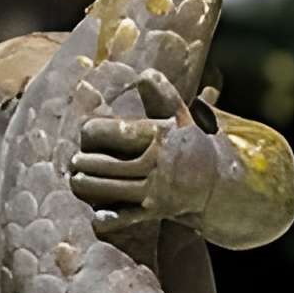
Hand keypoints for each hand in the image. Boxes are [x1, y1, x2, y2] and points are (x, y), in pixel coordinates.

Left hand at [72, 66, 223, 227]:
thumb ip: (162, 97)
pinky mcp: (155, 211)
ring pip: (111, 190)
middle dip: (85, 163)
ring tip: (75, 180)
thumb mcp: (182, 119)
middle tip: (74, 161)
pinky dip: (110, 218)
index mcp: (160, 136)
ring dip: (88, 187)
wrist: (219, 185)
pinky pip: (126, 216)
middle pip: (108, 164)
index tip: (85, 132)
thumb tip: (145, 74)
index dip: (94, 132)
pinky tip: (96, 215)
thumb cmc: (192, 147)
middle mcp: (157, 162)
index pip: (116, 132)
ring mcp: (155, 189)